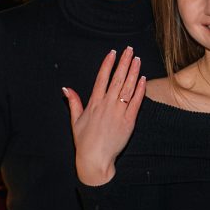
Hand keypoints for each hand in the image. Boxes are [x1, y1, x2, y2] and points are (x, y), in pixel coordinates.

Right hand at [61, 49, 143, 185]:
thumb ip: (73, 102)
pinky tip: (143, 79)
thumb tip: (66, 88)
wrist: (95, 159)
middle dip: (124, 63)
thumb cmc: (84, 142)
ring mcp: (119, 112)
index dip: (108, 64)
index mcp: (94, 103)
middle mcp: (107, 105)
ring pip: (128, 88)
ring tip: (137, 60)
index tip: (113, 53)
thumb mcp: (75, 120)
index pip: (102, 78)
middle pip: (117, 79)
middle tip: (130, 50)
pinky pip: (136, 102)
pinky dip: (140, 90)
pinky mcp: (129, 122)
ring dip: (134, 72)